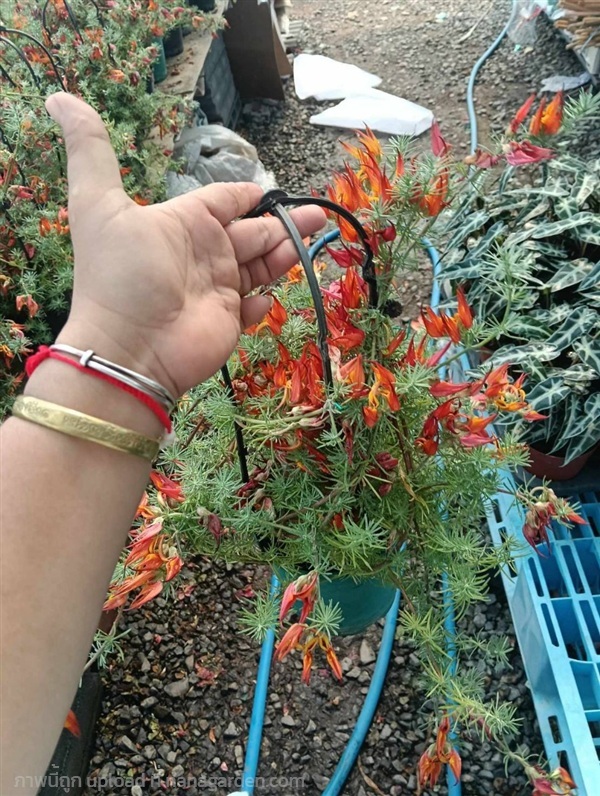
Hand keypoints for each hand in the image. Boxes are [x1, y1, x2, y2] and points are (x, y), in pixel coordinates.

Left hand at [46, 93, 324, 396]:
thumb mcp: (99, 203)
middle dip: (286, 221)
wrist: (131, 348)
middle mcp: (204, 254)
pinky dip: (264, 301)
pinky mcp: (230, 322)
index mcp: (183, 223)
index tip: (275, 190)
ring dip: (288, 251)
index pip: (224, 201)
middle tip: (321, 212)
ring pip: (262, 263)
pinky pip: (255, 307)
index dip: (249, 194)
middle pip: (253, 231)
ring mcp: (218, 289)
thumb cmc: (122, 274)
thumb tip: (61, 97)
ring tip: (320, 233)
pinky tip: (268, 295)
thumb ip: (91, 151)